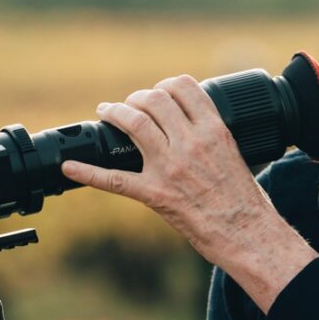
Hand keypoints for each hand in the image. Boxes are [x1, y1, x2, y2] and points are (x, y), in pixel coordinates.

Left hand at [62, 76, 314, 298]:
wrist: (248, 233)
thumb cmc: (246, 200)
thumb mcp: (236, 153)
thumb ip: (212, 135)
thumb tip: (191, 124)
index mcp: (214, 130)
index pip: (184, 87)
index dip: (166, 86)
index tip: (159, 92)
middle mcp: (191, 142)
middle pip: (154, 100)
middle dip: (137, 97)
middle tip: (130, 104)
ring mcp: (170, 167)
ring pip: (134, 123)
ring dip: (115, 112)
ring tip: (106, 112)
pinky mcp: (156, 194)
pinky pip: (114, 179)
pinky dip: (87, 172)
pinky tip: (70, 167)